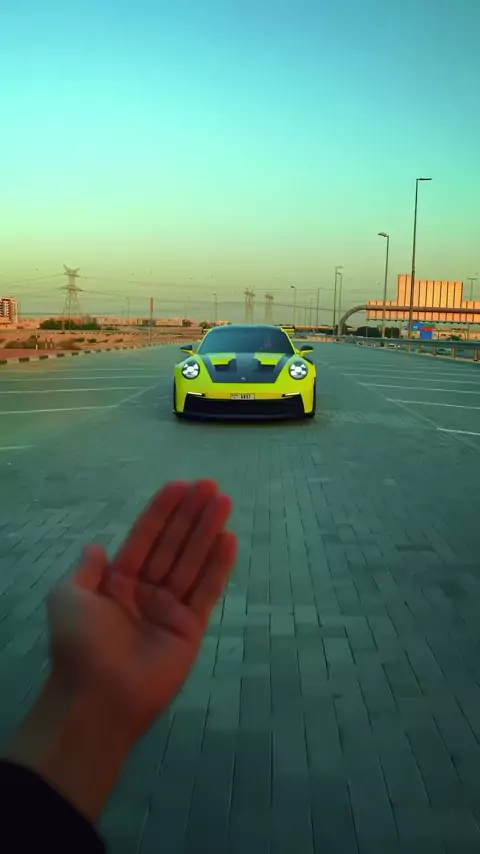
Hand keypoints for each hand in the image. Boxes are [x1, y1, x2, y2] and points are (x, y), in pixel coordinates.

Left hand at [47, 479, 235, 740]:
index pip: (144, 537)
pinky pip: (206, 591)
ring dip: (208, 531)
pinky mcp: (190, 628)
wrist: (97, 697)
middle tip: (210, 485)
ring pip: (192, 561)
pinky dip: (218, 566)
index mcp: (116, 582)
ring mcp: (169, 609)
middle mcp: (145, 591)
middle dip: (190, 514)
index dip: (161, 511)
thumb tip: (96, 547)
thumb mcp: (67, 598)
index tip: (180, 486)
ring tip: (224, 501)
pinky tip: (228, 539)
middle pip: (172, 544)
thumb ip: (85, 570)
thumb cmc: (80, 644)